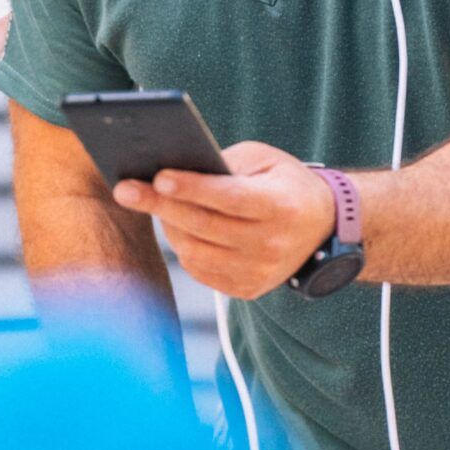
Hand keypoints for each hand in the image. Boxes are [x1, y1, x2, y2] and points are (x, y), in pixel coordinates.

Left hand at [112, 141, 338, 300]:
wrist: (322, 227)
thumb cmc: (284, 183)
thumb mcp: (264, 160)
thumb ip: (224, 163)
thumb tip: (172, 170)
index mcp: (280, 206)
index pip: (228, 198)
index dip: (192, 188)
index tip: (158, 176)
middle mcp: (272, 244)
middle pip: (204, 226)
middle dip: (161, 206)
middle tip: (126, 189)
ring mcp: (260, 272)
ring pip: (196, 252)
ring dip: (169, 227)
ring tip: (154, 205)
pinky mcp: (249, 290)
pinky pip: (201, 271)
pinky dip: (184, 248)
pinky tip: (178, 228)